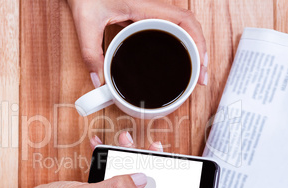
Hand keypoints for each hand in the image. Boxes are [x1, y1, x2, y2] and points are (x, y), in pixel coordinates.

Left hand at [67, 0, 207, 86]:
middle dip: (200, 49)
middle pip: (189, 25)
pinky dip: (182, 41)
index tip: (201, 64)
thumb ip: (90, 54)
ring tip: (195, 69)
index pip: (183, 20)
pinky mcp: (146, 13)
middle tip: (200, 76)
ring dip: (193, 45)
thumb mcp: (86, 24)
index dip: (198, 41)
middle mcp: (153, 5)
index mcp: (144, 5)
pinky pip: (171, 26)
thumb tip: (99, 80)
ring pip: (183, 25)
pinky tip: (180, 56)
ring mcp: (151, 9)